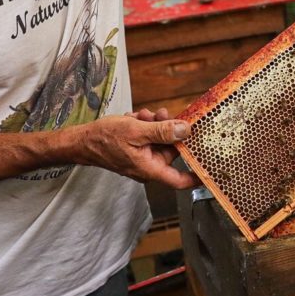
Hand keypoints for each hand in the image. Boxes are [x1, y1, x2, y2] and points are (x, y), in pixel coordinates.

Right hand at [69, 111, 198, 188]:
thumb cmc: (104, 139)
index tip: (212, 166)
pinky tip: (135, 118)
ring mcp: (143, 157)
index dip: (198, 175)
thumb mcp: (137, 131)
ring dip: (155, 124)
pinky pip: (150, 136)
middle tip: (161, 115)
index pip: (181, 180)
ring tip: (142, 116)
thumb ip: (162, 131)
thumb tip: (185, 130)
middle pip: (172, 149)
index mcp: (151, 169)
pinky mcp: (137, 149)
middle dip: (168, 130)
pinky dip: (146, 125)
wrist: (82, 140)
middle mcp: (149, 166)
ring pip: (161, 139)